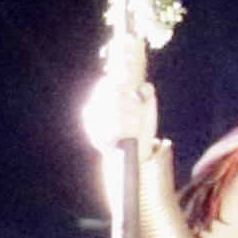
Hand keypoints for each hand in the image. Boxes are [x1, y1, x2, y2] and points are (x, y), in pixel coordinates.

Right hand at [78, 33, 158, 158]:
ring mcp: (92, 126)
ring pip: (119, 116)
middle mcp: (91, 110)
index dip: (124, 86)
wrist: (137, 151)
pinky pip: (119, 130)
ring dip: (136, 122)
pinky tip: (134, 136)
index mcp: (98, 99)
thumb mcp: (146, 105)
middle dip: (135, 107)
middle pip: (116, 100)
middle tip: (140, 115)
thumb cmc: (139, 124)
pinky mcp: (99, 140)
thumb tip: (143, 88)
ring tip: (138, 126)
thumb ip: (146, 91)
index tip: (134, 92)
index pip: (106, 85)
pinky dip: (133, 132)